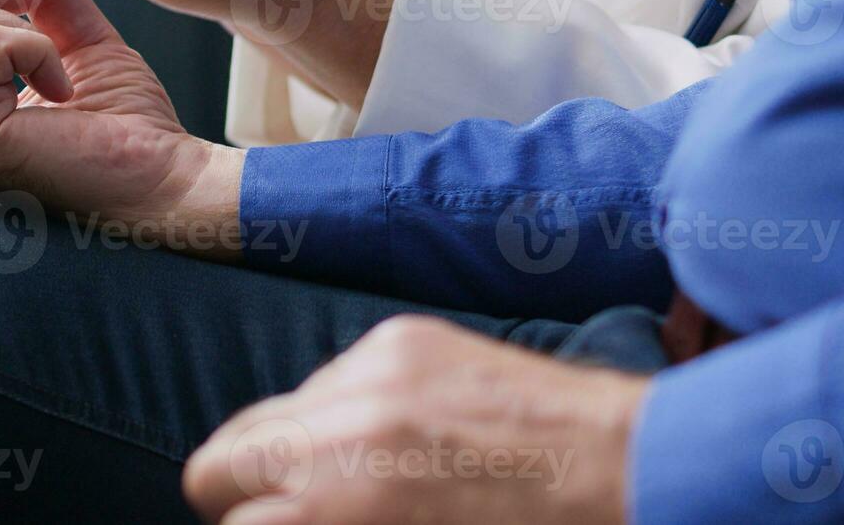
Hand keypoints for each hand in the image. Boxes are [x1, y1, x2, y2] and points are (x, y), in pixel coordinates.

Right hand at [183, 316, 647, 524]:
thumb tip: (279, 521)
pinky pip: (332, 378)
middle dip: (250, 498)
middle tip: (295, 517)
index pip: (228, 517)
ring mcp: (370, 370)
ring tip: (363, 481)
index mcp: (342, 501)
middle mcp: (343, 426)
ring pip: (275, 415)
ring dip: (301, 451)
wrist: (625, 471)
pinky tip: (401, 438)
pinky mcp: (400, 336)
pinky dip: (348, 412)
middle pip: (217, 463)